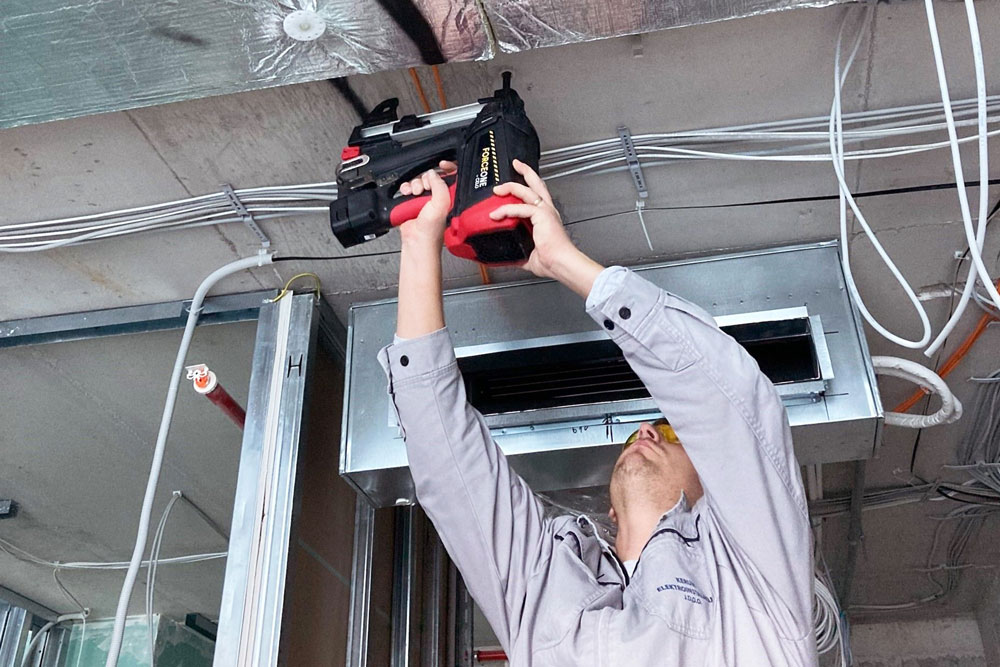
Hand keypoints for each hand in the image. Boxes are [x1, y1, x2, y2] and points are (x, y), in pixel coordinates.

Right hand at [397, 161, 455, 248]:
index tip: (442, 165)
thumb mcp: (441, 204)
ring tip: (414, 193)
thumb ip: (439, 185)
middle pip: (430, 177)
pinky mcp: (412, 204)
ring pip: (418, 182)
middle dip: (424, 179)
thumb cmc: (431, 231)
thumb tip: (432, 173)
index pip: (450, 177)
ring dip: (413, 184)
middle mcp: (437, 198)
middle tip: (424, 188)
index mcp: (448, 197)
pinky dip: (405, 189)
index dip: (447, 168)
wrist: (416, 242)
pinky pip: (407, 189)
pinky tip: (406, 194)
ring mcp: (424, 201)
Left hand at [489, 159, 578, 279]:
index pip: (537, 195)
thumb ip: (519, 251)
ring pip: (526, 191)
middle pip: (537, 183)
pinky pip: (519, 207)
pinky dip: (506, 210)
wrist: (560, 264)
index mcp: (546, 217)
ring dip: (510, 187)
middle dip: (525, 171)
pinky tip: (496, 215)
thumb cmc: (551, 261)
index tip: (519, 180)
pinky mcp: (542, 215)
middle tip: (515, 164)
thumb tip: (508, 256)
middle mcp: (547, 210)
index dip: (528, 185)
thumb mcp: (529, 254)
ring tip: (497, 190)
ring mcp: (545, 211)